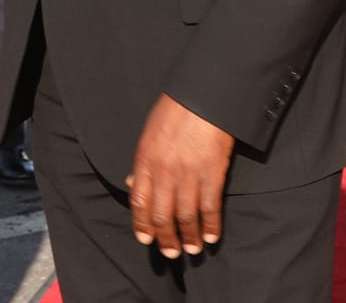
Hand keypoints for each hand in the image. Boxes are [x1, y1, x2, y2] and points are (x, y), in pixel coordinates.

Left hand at [126, 94, 234, 257]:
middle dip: (166, 239)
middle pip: (162, 216)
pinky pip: (210, 207)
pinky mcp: (213, 172)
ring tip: (192, 250)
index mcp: (145, 159)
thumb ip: (142, 162)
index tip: (146, 239)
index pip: (139, 201)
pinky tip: (212, 236)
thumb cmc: (177, 108)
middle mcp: (164, 171)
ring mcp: (189, 173)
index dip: (142, 224)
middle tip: (171, 253)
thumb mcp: (149, 132)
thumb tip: (132, 184)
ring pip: (185, 217)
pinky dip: (211, 226)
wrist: (205, 92)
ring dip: (189, 238)